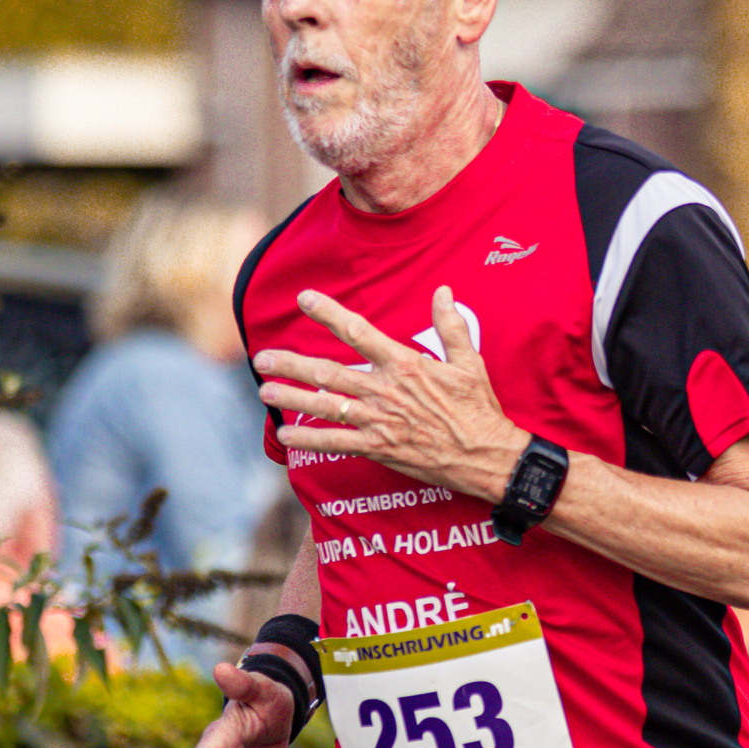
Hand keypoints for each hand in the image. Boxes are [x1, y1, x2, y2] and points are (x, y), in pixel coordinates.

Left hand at [254, 285, 527, 502]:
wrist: (486, 456)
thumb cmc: (479, 409)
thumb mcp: (469, 362)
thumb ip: (451, 325)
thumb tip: (443, 291)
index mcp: (405, 364)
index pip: (358, 331)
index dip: (328, 312)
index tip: (304, 299)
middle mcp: (386, 390)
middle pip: (329, 372)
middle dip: (292, 364)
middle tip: (262, 357)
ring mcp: (380, 421)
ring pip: (326, 406)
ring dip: (292, 398)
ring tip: (264, 391)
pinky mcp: (380, 447)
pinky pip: (337, 442)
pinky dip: (310, 438)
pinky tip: (286, 433)